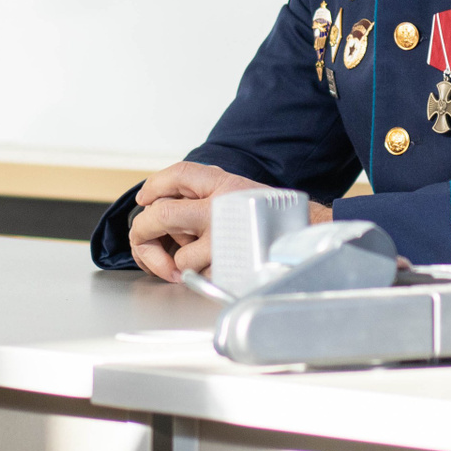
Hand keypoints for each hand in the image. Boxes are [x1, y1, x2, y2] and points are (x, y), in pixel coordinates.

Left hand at [128, 162, 331, 282]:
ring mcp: (223, 240)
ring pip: (178, 255)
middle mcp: (220, 208)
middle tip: (142, 240)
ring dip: (178, 263)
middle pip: (160, 214)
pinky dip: (197, 275)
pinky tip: (212, 267)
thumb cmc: (273, 216)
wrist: (308, 239)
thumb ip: (202, 194)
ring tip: (193, 260)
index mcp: (224, 184)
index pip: (178, 175)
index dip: (155, 185)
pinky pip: (197, 275)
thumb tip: (156, 205)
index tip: (146, 198)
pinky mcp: (227, 267)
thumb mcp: (238, 191)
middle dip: (143, 231)